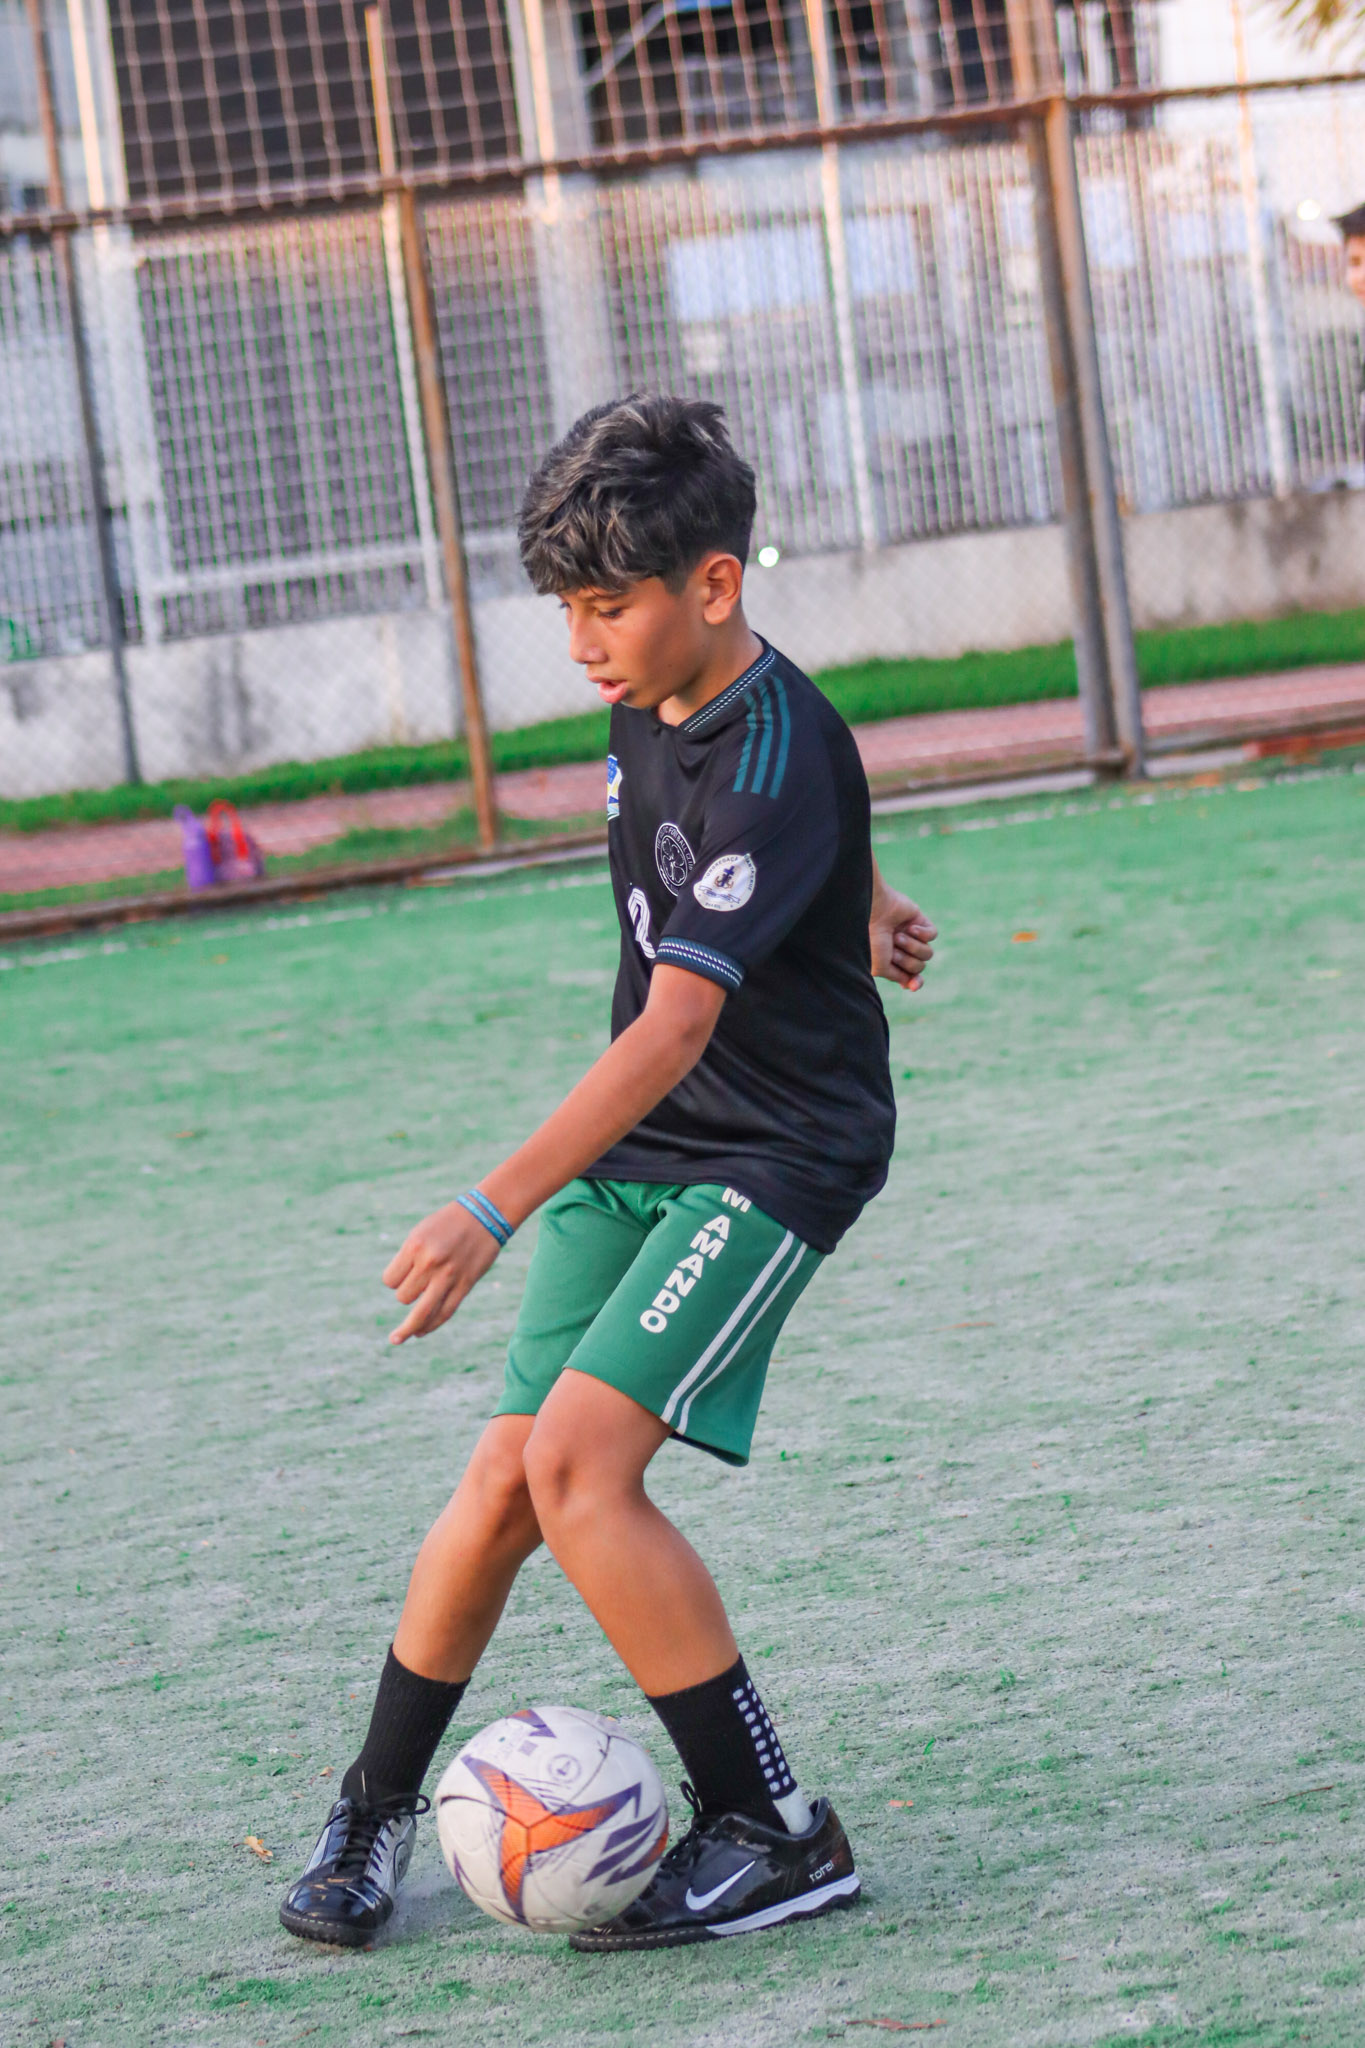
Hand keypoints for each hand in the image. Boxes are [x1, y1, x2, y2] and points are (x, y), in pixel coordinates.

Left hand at [383, 1200, 500, 1343]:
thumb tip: (399, 1290)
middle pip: (403, 1297)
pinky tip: (419, 1333)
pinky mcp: (465, 1285)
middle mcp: (430, 1262)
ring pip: (421, 1313)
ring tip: (398, 1336)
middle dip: (406, 1294)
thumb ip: (408, 1259)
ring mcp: (449, 1276)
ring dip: (409, 1325)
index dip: (394, 1281)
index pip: (390, 1280)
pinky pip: (443, 1314)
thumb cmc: (448, 1223)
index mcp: (415, 1246)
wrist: (486, 1215)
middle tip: (417, 1283)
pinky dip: (429, 1327)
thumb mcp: (421, 1232)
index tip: (402, 1275)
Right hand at [870, 887, 936, 990]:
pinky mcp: (919, 921)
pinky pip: (933, 935)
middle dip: (907, 961)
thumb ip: (896, 977)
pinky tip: (910, 927)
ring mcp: (911, 935)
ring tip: (898, 936)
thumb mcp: (880, 967)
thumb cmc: (872, 940)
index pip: (910, 976)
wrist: (872, 912)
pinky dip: (923, 934)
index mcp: (890, 959)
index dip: (915, 982)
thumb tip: (909, 984)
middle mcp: (901, 948)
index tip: (913, 985)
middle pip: (920, 967)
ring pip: (928, 953)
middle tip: (893, 949)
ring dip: (914, 947)